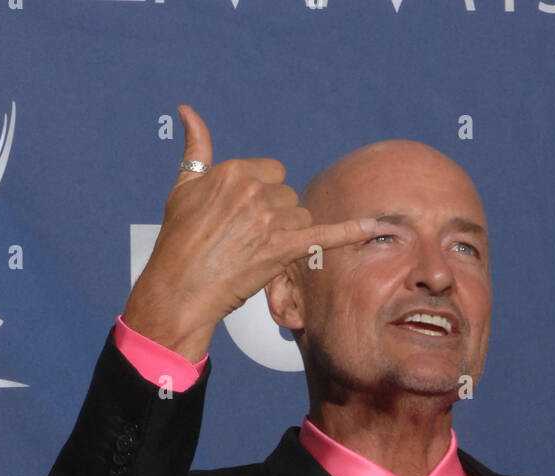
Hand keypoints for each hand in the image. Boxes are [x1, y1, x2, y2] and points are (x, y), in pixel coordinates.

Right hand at [123, 105, 374, 360]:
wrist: (181, 287)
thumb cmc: (179, 240)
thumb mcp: (183, 188)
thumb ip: (196, 149)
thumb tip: (188, 110)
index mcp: (233, 171)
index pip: (271, 172)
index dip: (262, 195)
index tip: (243, 216)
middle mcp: (254, 190)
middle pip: (288, 195)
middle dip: (276, 215)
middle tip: (247, 239)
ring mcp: (270, 220)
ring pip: (301, 217)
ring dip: (288, 234)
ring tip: (256, 252)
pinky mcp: (282, 248)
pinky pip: (325, 234)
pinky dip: (351, 231)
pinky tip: (375, 226)